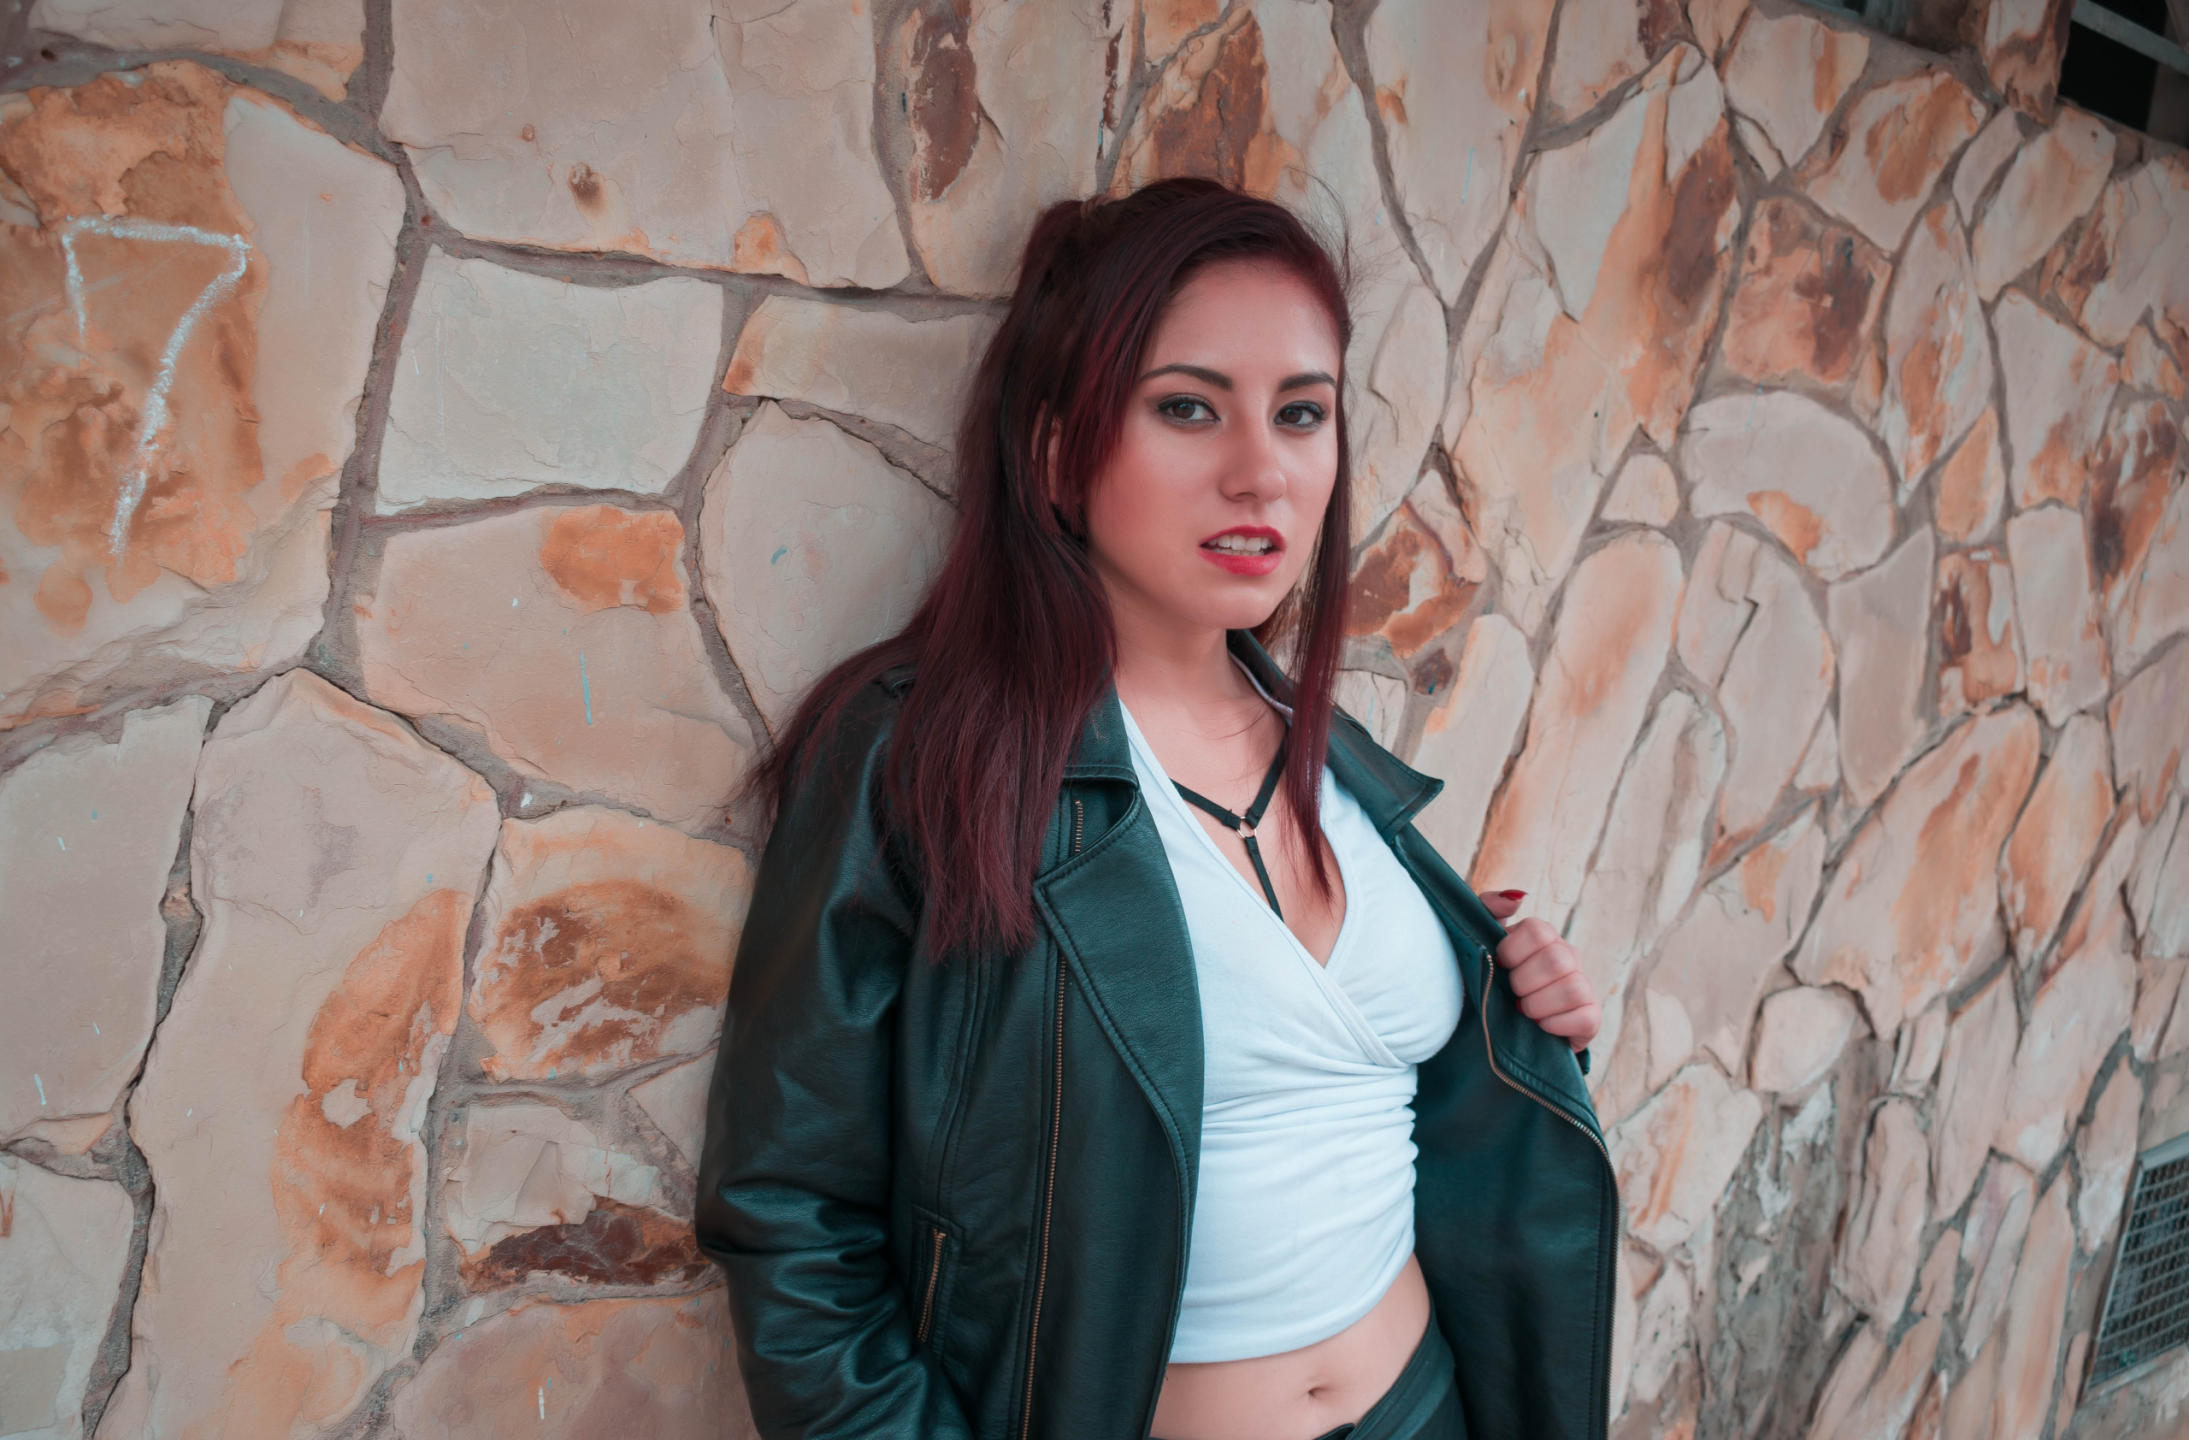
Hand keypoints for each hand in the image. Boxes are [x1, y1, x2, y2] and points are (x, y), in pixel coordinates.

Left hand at [1480, 890, 1599, 1051]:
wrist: (1490, 1030)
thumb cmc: (1485, 980)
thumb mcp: (1477, 940)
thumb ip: (1488, 908)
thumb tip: (1517, 898)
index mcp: (1542, 937)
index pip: (1538, 931)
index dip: (1512, 952)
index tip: (1499, 965)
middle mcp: (1567, 957)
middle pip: (1556, 959)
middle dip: (1523, 982)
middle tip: (1511, 992)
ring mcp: (1582, 987)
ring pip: (1573, 987)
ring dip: (1539, 1005)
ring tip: (1524, 1012)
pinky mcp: (1590, 1018)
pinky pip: (1585, 1017)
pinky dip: (1556, 1025)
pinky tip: (1541, 1028)